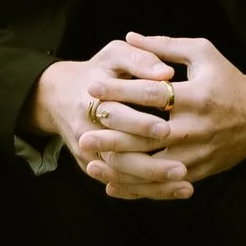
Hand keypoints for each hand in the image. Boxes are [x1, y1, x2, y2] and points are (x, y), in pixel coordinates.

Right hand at [35, 40, 192, 203]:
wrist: (61, 95)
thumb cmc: (99, 71)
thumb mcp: (114, 55)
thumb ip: (140, 59)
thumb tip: (166, 73)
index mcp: (90, 100)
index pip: (115, 115)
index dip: (140, 123)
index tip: (168, 128)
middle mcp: (85, 130)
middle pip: (117, 154)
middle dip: (149, 164)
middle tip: (182, 168)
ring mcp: (87, 153)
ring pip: (120, 174)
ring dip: (152, 183)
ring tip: (184, 184)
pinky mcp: (93, 167)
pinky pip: (121, 184)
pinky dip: (148, 190)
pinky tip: (176, 190)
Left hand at [99, 32, 245, 188]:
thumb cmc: (228, 80)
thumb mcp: (203, 54)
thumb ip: (166, 46)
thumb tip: (131, 37)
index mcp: (197, 96)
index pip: (153, 93)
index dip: (120, 89)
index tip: (93, 87)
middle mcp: (197, 128)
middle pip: (149, 135)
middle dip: (113, 136)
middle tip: (84, 133)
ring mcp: (198, 154)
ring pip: (153, 166)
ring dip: (120, 167)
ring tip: (90, 161)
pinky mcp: (198, 172)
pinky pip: (163, 185)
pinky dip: (136, 188)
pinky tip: (111, 185)